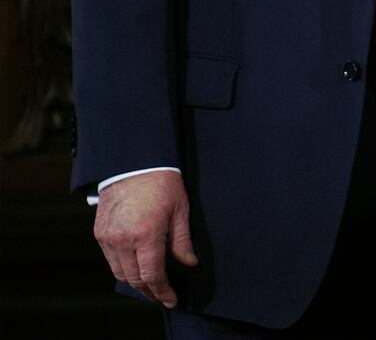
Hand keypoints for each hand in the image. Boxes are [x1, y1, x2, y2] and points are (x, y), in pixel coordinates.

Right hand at [93, 170, 199, 307]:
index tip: (171, 299)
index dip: (162, 291)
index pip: (152, 274)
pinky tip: (135, 268)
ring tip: (150, 287)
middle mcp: (123, 239)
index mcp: (146, 234)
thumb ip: (182, 241)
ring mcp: (108, 237)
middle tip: (162, 296)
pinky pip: (110, 260)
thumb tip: (190, 263)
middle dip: (149, 291)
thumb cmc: (161, 183)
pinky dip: (122, 269)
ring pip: (119, 272)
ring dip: (134, 283)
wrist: (133, 164)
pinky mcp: (99, 233)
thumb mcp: (180, 210)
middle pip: (134, 278)